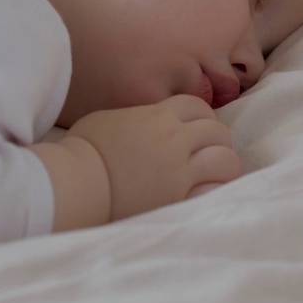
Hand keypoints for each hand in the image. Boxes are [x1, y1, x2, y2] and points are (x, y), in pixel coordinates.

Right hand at [67, 94, 240, 221]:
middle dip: (216, 140)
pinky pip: (215, 188)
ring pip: (225, 158)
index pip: (197, 106)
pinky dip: (217, 188)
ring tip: (214, 174)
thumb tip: (142, 120)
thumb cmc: (83, 149)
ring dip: (223, 164)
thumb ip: (136, 117)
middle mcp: (173, 139)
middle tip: (206, 153)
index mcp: (157, 116)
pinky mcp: (178, 196)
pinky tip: (208, 192)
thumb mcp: (108, 118)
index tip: (194, 130)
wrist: (78, 181)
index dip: (201, 117)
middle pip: (217, 130)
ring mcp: (179, 169)